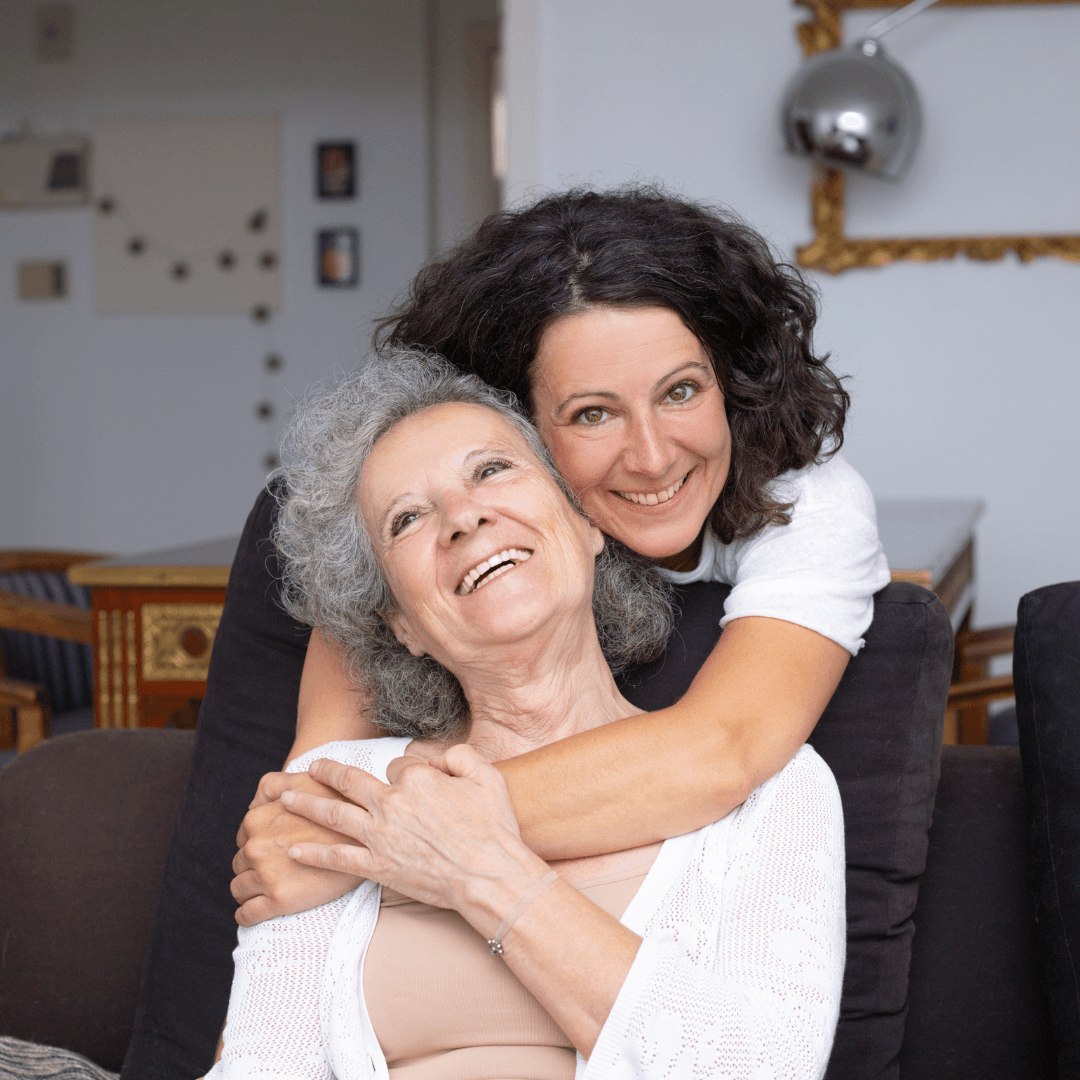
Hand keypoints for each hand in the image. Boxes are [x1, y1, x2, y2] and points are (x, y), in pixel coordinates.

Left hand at [231, 770, 360, 925]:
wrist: (365, 840)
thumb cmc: (336, 806)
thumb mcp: (303, 782)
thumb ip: (273, 784)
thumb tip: (254, 803)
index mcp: (257, 819)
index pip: (241, 839)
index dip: (255, 844)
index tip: (269, 851)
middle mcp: (256, 846)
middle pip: (239, 864)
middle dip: (251, 868)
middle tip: (272, 870)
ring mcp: (265, 874)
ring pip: (238, 889)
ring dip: (248, 891)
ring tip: (264, 891)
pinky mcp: (276, 901)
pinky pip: (246, 914)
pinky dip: (246, 915)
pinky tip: (254, 912)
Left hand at [283, 745, 544, 915]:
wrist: (490, 875)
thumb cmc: (494, 827)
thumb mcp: (487, 776)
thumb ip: (460, 756)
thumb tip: (440, 757)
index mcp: (417, 779)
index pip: (398, 766)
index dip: (403, 773)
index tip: (409, 782)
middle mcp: (392, 802)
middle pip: (350, 781)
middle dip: (327, 772)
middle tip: (311, 768)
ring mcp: (381, 836)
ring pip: (334, 814)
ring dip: (307, 805)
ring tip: (287, 799)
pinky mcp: (377, 866)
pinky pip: (338, 857)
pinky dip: (314, 853)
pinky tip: (295, 849)